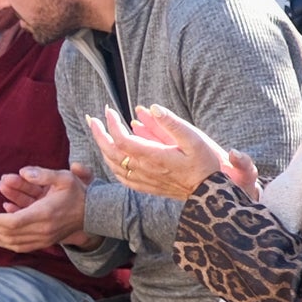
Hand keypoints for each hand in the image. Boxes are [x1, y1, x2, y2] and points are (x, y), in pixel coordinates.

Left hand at [0, 164, 89, 251]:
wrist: (94, 212)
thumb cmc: (77, 192)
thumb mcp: (64, 177)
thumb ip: (43, 174)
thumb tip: (23, 171)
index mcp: (44, 214)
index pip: (12, 222)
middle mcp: (43, 230)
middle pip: (7, 234)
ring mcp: (44, 239)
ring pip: (11, 242)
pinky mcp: (44, 242)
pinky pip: (19, 246)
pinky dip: (3, 242)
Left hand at [86, 105, 244, 201]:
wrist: (209, 194)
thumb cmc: (204, 165)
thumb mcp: (194, 139)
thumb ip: (172, 123)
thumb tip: (153, 108)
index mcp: (153, 156)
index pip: (121, 139)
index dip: (112, 124)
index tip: (109, 110)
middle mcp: (144, 169)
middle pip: (111, 152)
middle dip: (99, 133)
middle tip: (92, 119)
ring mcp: (143, 179)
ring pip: (113, 164)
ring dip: (102, 148)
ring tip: (100, 134)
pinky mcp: (146, 187)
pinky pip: (121, 177)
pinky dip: (111, 165)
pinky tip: (112, 158)